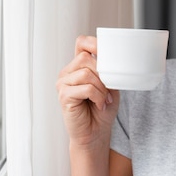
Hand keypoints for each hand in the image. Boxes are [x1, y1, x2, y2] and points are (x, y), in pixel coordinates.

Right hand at [56, 35, 119, 150]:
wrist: (96, 132)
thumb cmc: (102, 110)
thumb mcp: (110, 86)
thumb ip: (107, 72)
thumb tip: (112, 61)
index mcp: (78, 66)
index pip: (82, 43)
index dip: (95, 43)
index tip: (109, 53)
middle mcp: (68, 72)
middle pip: (86, 58)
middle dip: (102, 73)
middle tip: (109, 90)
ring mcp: (63, 83)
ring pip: (86, 73)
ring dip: (101, 88)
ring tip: (104, 99)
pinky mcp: (64, 95)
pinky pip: (85, 88)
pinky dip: (97, 96)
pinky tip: (99, 105)